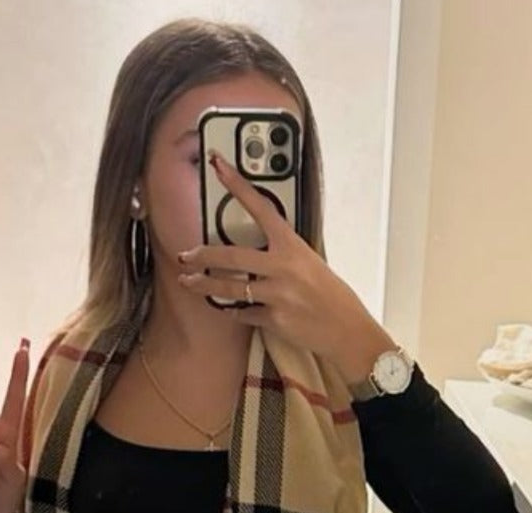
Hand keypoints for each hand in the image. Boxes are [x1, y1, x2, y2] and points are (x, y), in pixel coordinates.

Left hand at [178, 150, 395, 381]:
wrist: (346, 327)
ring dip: (204, 286)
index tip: (218, 165)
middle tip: (185, 255)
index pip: (260, 207)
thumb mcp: (308, 261)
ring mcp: (277, 294)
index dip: (237, 185)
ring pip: (230, 288)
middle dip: (203, 256)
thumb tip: (256, 249)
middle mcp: (283, 267)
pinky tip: (228, 308)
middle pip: (231, 256)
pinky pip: (243, 313)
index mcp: (292, 245)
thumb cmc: (330, 293)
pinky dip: (234, 311)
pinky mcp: (273, 319)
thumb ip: (282, 252)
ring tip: (188, 282)